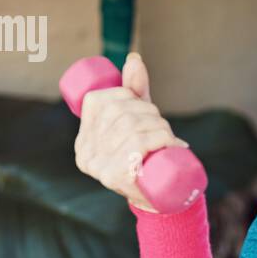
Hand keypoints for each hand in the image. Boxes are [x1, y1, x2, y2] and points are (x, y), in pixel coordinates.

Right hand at [72, 51, 189, 211]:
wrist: (161, 198)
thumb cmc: (147, 154)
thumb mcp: (138, 121)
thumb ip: (134, 91)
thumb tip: (133, 59)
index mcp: (83, 138)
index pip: (101, 101)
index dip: (127, 96)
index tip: (144, 105)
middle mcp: (85, 153)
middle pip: (120, 114)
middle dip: (149, 112)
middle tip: (164, 126)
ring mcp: (98, 167)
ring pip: (133, 128)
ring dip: (160, 126)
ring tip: (170, 137)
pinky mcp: (115, 177)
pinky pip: (139, 146)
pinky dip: (162, 139)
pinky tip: (172, 143)